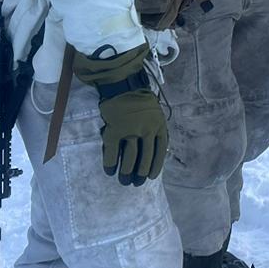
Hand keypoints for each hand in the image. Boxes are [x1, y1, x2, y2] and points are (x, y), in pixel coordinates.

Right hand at [73, 44, 167, 185]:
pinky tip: (109, 170)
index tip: (150, 177)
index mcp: (159, 127)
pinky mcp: (113, 131)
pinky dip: (109, 163)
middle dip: (139, 174)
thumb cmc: (141, 99)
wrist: (123, 84)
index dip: (155, 167)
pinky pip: (111, 152)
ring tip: (123, 180)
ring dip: (125, 172)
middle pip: (144, 159)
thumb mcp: (156, 114)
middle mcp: (146, 131)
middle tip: (134, 183)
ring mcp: (130, 132)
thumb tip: (155, 153)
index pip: (160, 153)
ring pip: (128, 159)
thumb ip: (156, 131)